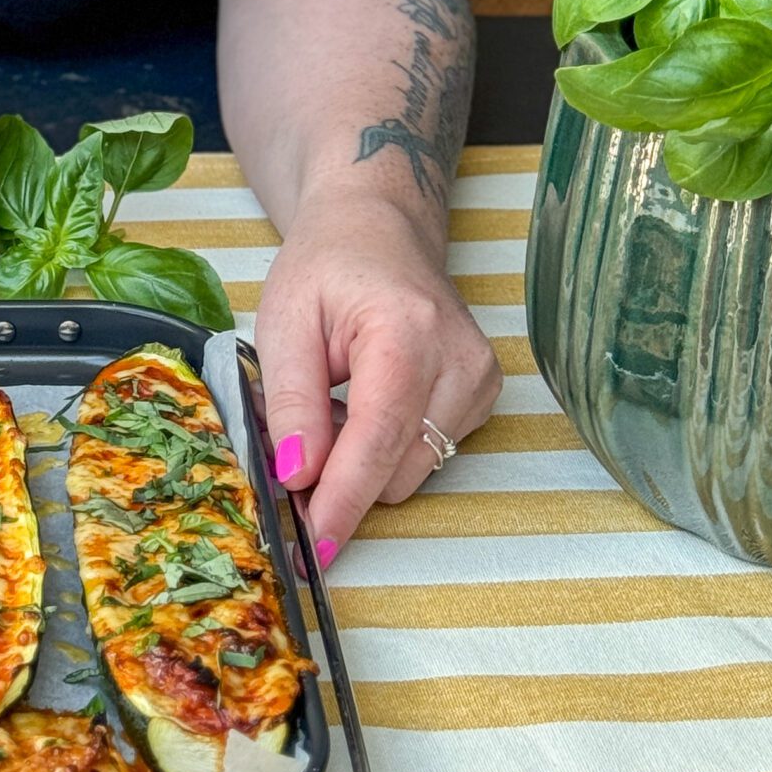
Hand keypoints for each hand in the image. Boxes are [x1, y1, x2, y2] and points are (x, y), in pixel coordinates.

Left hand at [253, 194, 499, 559]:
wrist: (377, 227)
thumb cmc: (327, 266)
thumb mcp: (284, 321)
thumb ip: (290, 402)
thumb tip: (298, 476)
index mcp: (406, 334)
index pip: (377, 440)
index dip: (342, 498)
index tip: (315, 544)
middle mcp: (460, 361)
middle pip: (398, 469)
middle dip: (343, 474)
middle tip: (299, 437)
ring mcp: (482, 379)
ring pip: (415, 471)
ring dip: (366, 458)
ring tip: (338, 399)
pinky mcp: (487, 395)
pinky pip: (430, 455)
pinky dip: (390, 445)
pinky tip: (370, 399)